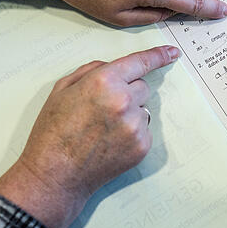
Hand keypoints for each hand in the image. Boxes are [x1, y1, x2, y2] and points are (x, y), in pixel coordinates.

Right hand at [0, 45, 178, 227]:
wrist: (55, 174)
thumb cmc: (53, 131)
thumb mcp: (61, 89)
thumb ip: (91, 71)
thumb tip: (114, 67)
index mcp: (104, 82)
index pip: (139, 63)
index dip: (158, 56)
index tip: (172, 53)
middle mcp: (124, 101)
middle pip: (142, 87)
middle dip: (127, 93)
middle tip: (103, 110)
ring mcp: (135, 125)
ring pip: (143, 110)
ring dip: (129, 115)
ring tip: (102, 130)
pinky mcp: (142, 146)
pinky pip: (144, 130)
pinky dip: (131, 134)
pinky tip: (109, 143)